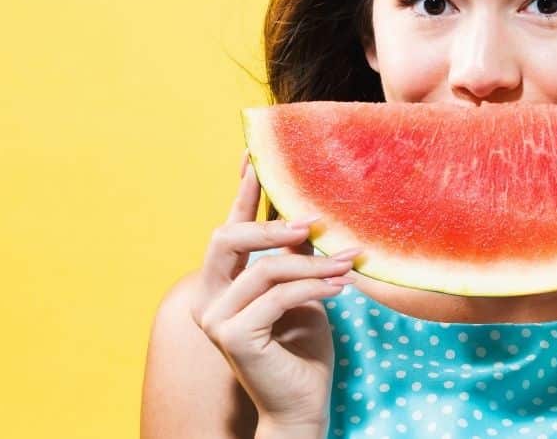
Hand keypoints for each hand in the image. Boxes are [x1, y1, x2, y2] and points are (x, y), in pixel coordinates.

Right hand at [188, 150, 360, 431]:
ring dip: (312, 263)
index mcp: (221, 282)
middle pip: (227, 237)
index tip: (255, 154)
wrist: (302, 402)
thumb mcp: (301, 290)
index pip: (230, 227)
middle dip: (270, 223)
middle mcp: (208, 297)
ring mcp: (215, 318)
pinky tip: (341, 287)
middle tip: (311, 219)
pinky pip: (278, 296)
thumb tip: (310, 210)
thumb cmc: (302, 347)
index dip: (241, 190)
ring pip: (265, 269)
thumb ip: (295, 255)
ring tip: (348, 262)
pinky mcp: (233, 335)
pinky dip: (313, 287)